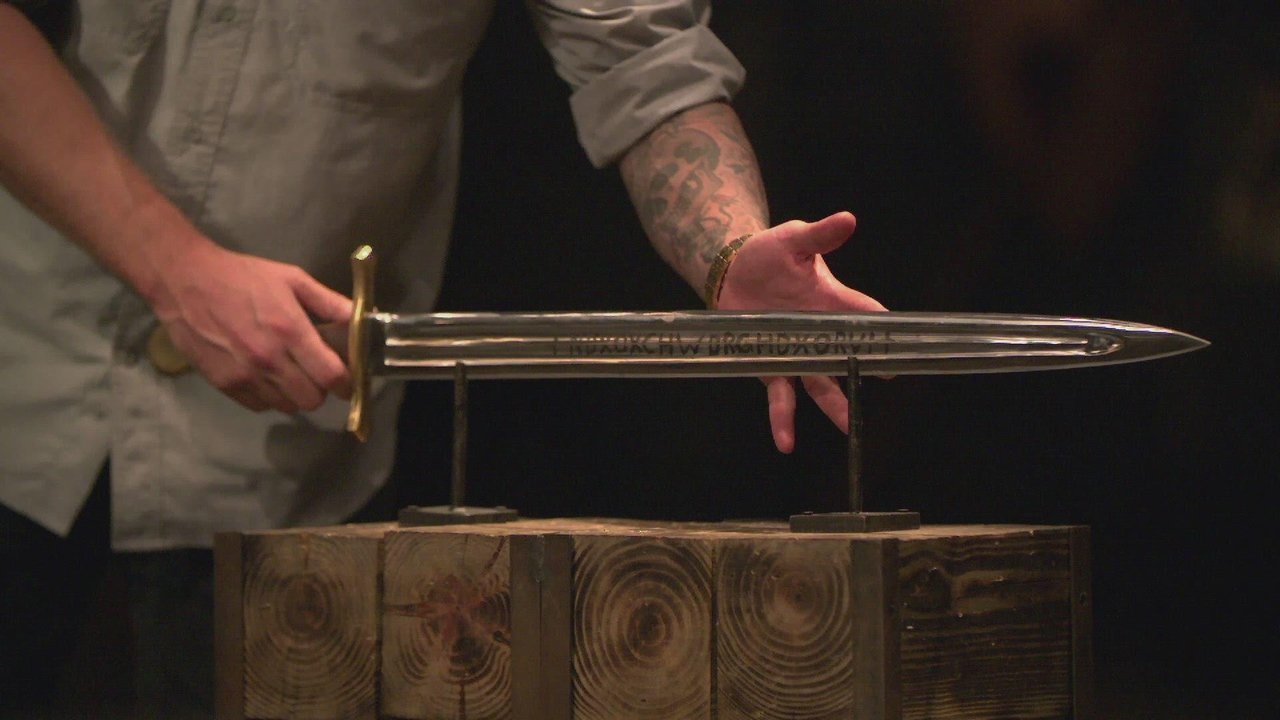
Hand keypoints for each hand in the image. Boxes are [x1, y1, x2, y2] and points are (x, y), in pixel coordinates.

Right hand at [149, 243, 352, 412]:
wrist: (184, 280)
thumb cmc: (242, 276)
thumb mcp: (292, 279)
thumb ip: (330, 302)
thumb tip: (360, 319)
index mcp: (290, 330)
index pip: (331, 376)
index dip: (346, 383)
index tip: (348, 381)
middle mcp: (268, 358)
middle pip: (311, 400)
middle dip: (321, 390)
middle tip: (317, 374)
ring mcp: (244, 374)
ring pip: (287, 407)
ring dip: (295, 394)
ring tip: (290, 373)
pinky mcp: (223, 383)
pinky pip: (260, 406)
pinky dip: (269, 397)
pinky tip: (267, 376)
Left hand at [715, 211, 886, 452]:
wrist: (732, 272)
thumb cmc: (769, 254)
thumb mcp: (793, 240)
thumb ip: (819, 235)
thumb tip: (848, 219)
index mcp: (832, 302)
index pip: (867, 316)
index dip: (886, 331)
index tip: (907, 346)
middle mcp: (820, 333)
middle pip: (850, 358)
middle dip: (867, 372)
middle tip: (890, 382)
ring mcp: (797, 354)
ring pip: (821, 384)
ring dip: (834, 406)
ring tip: (848, 427)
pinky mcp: (771, 368)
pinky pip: (780, 397)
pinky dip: (782, 420)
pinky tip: (786, 443)